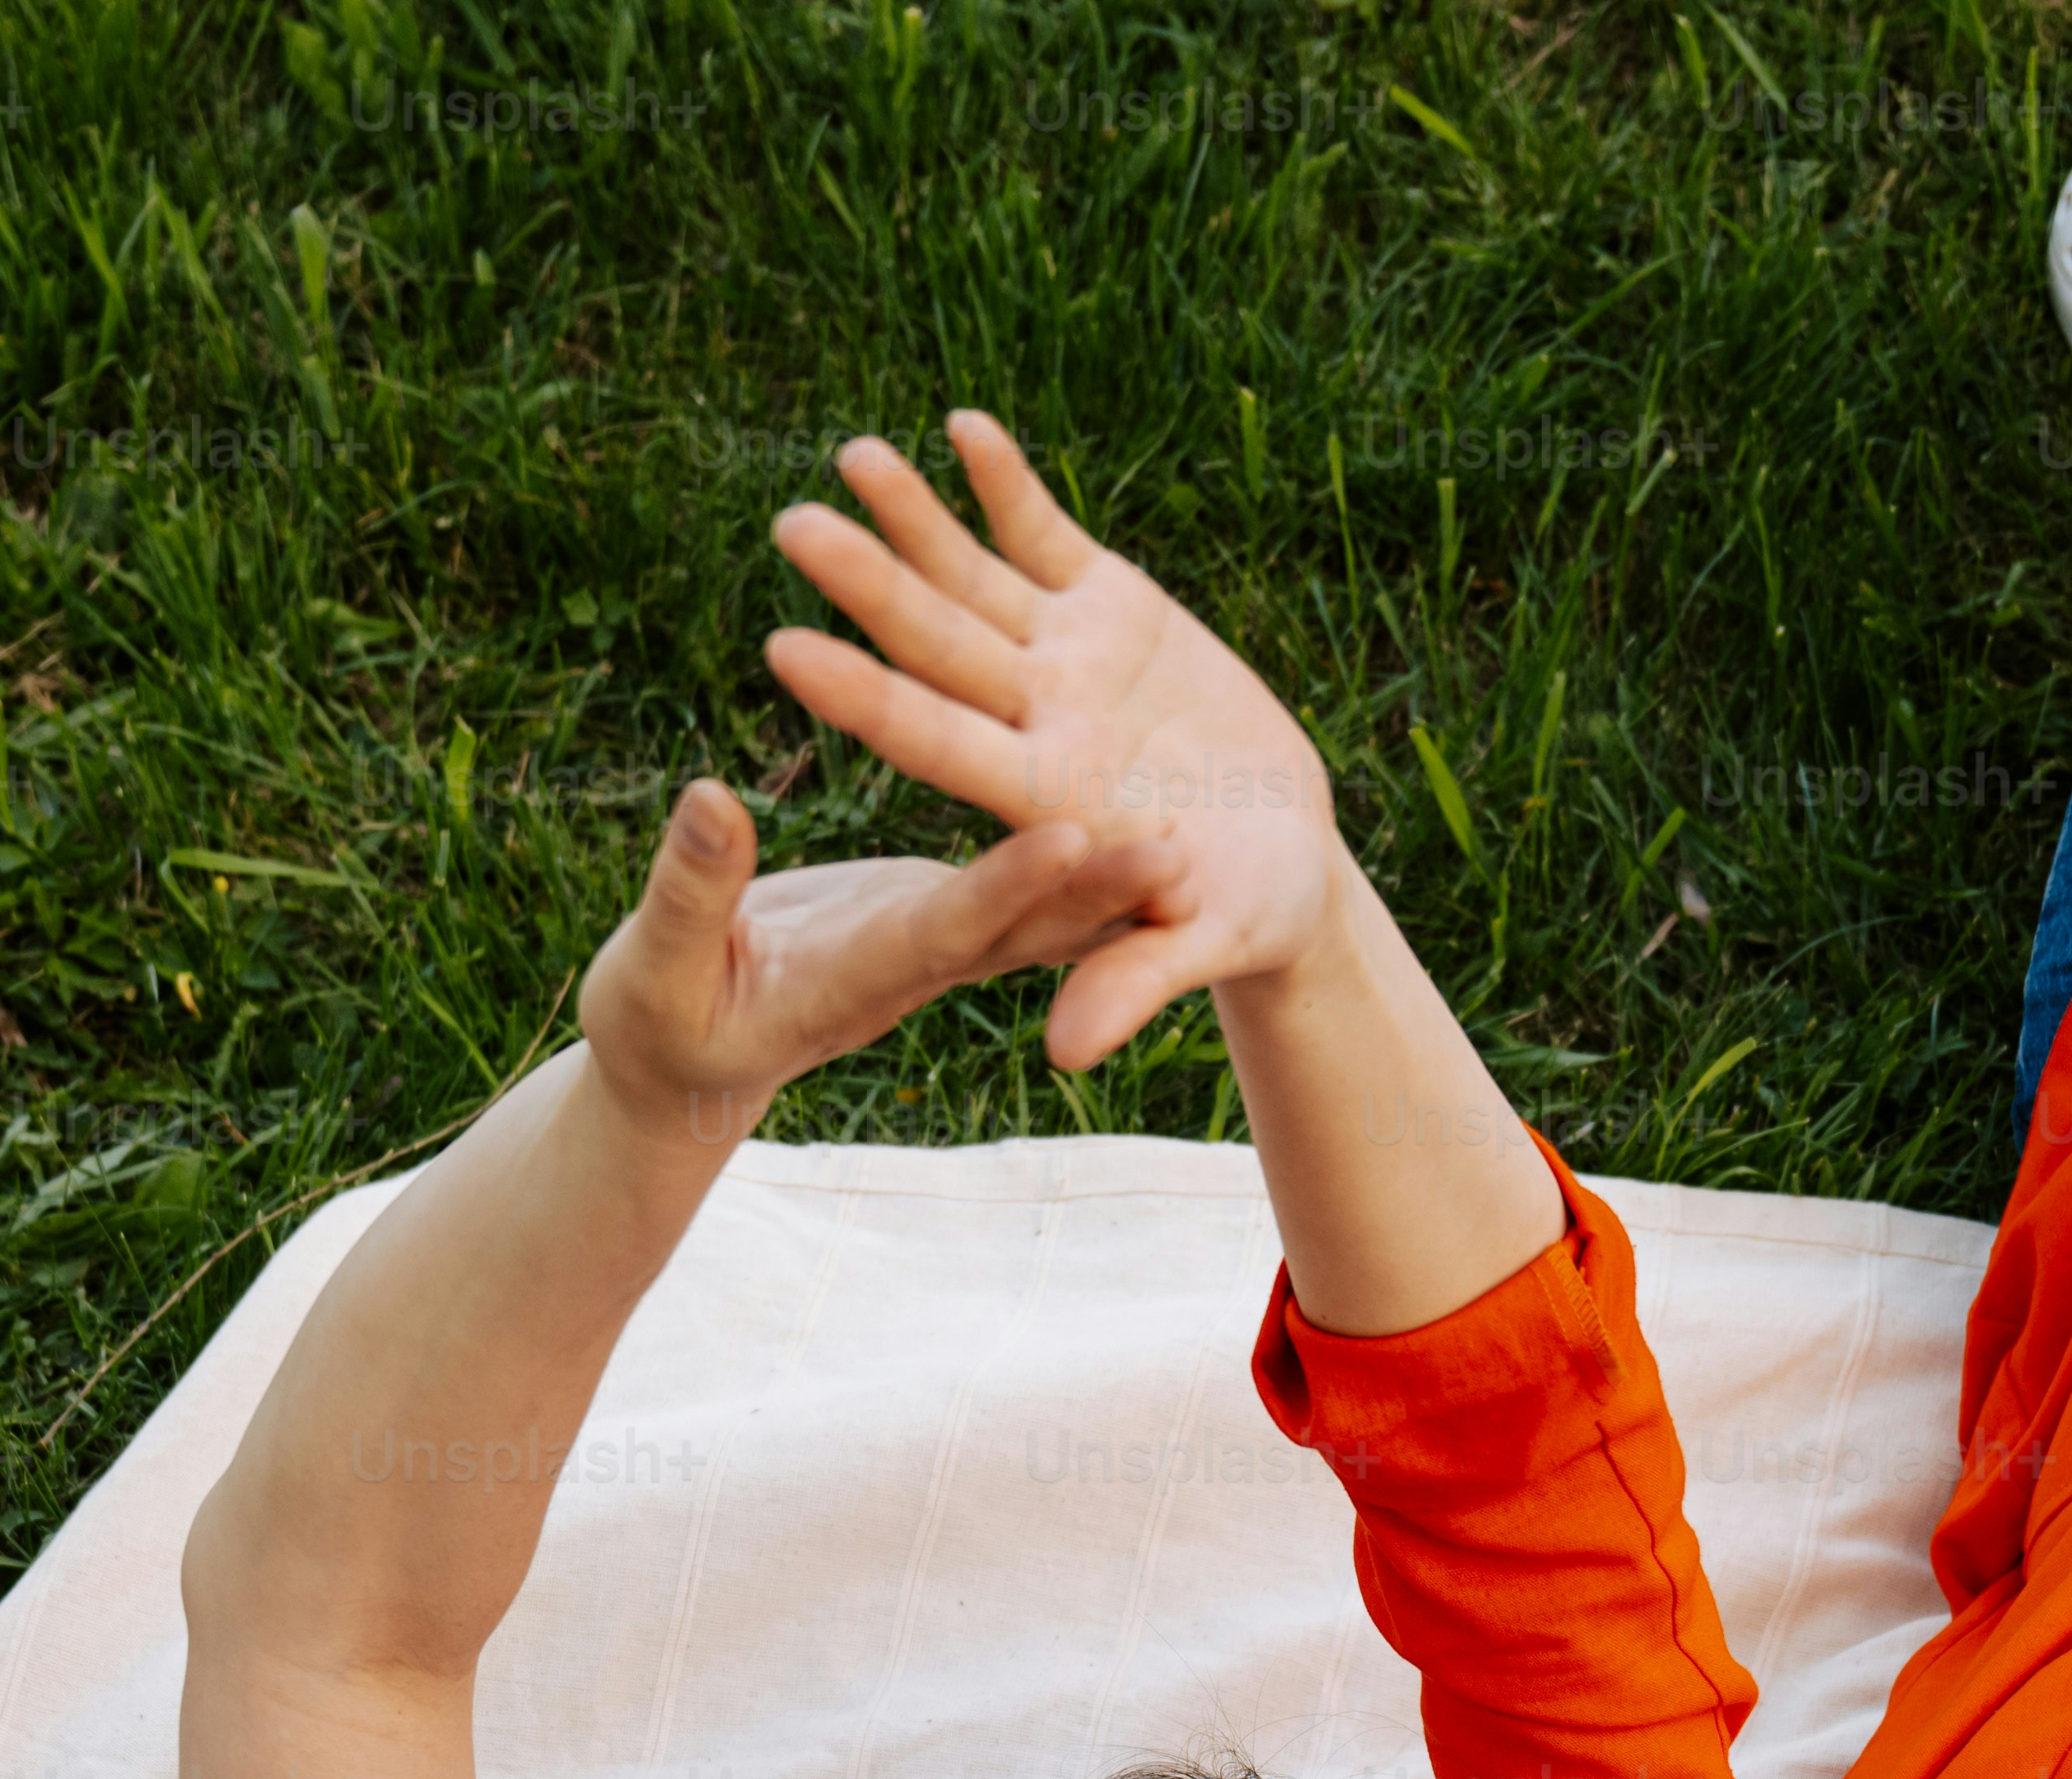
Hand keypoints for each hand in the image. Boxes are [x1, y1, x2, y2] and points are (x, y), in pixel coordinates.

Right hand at [572, 772, 1144, 1144]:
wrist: (684, 1065)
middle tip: (1186, 849)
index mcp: (851, 979)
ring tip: (1196, 828)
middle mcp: (910, 962)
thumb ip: (688, 894)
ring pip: (1032, 905)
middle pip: (1019, 925)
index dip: (1006, 887)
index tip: (1070, 839)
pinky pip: (1009, 878)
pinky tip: (1129, 811)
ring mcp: (927, 940)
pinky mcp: (927, 913)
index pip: (942, 929)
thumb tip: (713, 799)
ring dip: (1107, 874)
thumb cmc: (652, 1029)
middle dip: (1099, 889)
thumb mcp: (653, 969)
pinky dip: (1067, 848)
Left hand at [763, 413, 1351, 1070]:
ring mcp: (1065, 660)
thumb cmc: (1249, 915)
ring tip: (851, 454)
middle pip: (934, 645)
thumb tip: (1066, 1056)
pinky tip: (961, 428)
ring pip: (972, 577)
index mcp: (1043, 794)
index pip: (934, 739)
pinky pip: (1045, 539)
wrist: (1284, 863)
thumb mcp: (1203, 943)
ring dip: (914, 518)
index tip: (787, 651)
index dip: (867, 694)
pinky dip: (1008, 488)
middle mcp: (1036, 718)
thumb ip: (1133, 980)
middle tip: (790, 529)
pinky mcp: (1111, 612)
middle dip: (869, 585)